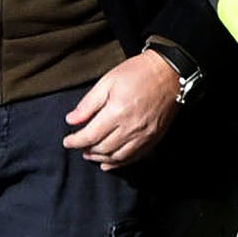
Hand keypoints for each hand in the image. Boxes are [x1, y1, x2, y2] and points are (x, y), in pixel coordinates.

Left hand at [62, 49, 184, 171]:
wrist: (170, 73)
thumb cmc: (138, 73)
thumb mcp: (108, 81)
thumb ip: (88, 103)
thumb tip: (71, 120)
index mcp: (117, 112)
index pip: (90, 136)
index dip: (75, 141)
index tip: (67, 142)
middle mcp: (131, 127)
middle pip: (103, 149)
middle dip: (87, 150)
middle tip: (79, 147)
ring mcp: (144, 135)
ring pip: (118, 157)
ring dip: (101, 159)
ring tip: (91, 155)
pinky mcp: (154, 138)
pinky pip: (134, 157)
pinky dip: (119, 163)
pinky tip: (109, 163)